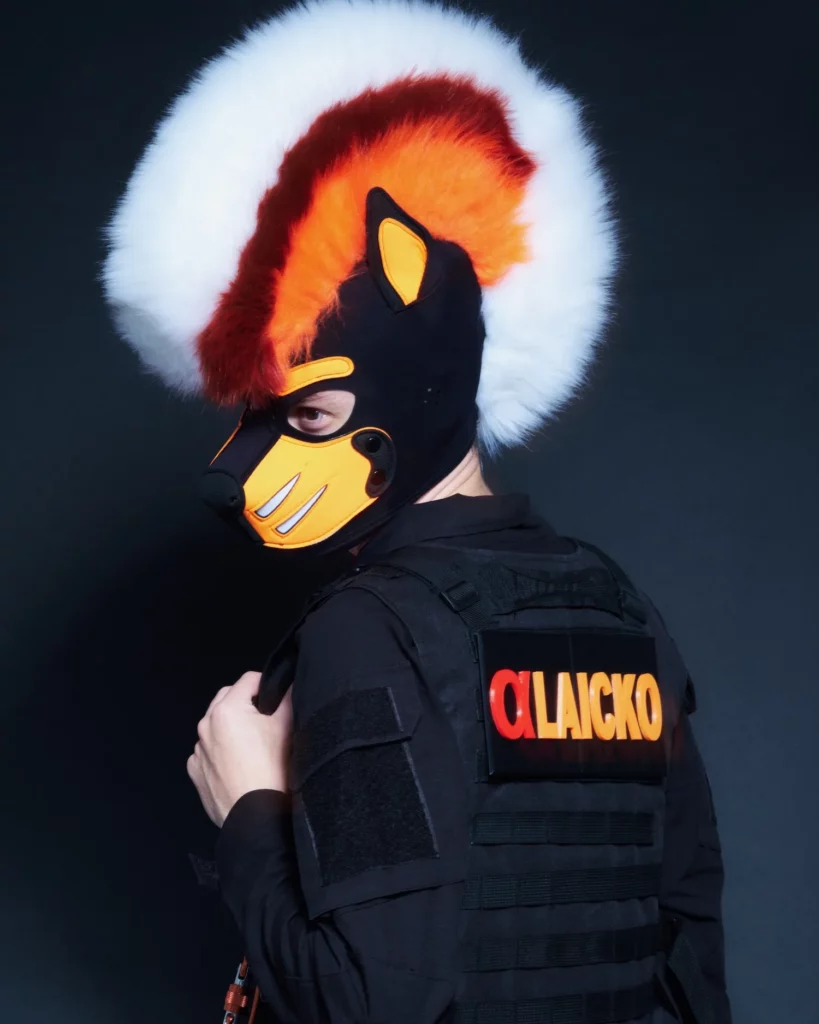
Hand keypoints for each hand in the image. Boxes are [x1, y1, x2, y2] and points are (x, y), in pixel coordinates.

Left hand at [187, 672, 292, 826]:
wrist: (256, 816)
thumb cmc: (272, 770)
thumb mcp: (286, 727)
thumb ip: (289, 698)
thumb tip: (290, 684)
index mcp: (227, 709)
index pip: (249, 679)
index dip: (267, 684)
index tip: (278, 697)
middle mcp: (206, 725)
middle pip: (227, 698)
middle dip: (245, 702)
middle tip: (266, 719)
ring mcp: (198, 750)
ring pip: (215, 725)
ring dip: (231, 726)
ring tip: (253, 745)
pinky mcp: (195, 771)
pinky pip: (207, 751)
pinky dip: (220, 750)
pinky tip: (238, 763)